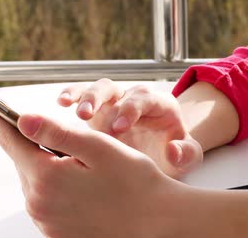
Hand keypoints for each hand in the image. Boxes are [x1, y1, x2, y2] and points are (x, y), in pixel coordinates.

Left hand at [0, 105, 185, 237]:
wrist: (158, 224)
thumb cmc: (135, 184)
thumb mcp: (97, 148)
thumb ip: (56, 132)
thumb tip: (22, 119)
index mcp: (46, 179)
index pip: (11, 141)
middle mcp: (39, 204)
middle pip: (23, 161)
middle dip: (35, 145)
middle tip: (66, 143)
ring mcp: (46, 222)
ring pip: (34, 180)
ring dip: (47, 167)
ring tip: (83, 168)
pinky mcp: (55, 232)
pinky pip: (44, 200)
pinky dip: (55, 187)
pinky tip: (82, 187)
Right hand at [58, 79, 202, 177]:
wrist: (161, 153)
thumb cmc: (172, 154)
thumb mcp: (187, 158)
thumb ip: (186, 154)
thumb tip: (172, 150)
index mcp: (159, 105)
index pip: (143, 100)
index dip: (130, 110)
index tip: (118, 128)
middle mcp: (134, 98)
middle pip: (116, 89)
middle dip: (100, 100)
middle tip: (86, 116)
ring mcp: (114, 102)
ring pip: (97, 89)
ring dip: (82, 97)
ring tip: (68, 108)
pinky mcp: (97, 109)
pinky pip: (82, 95)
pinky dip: (71, 95)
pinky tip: (60, 102)